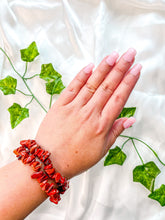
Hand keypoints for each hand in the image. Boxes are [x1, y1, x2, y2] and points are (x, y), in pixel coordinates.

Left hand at [35, 48, 141, 178]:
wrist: (49, 162)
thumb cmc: (76, 159)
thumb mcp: (101, 150)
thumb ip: (116, 132)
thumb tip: (130, 119)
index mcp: (102, 125)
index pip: (120, 98)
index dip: (129, 81)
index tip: (136, 69)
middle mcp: (90, 113)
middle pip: (108, 86)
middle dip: (121, 68)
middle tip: (129, 53)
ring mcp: (74, 108)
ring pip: (92, 84)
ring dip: (104, 68)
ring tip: (114, 55)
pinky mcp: (60, 106)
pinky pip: (72, 88)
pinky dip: (81, 76)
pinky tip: (90, 66)